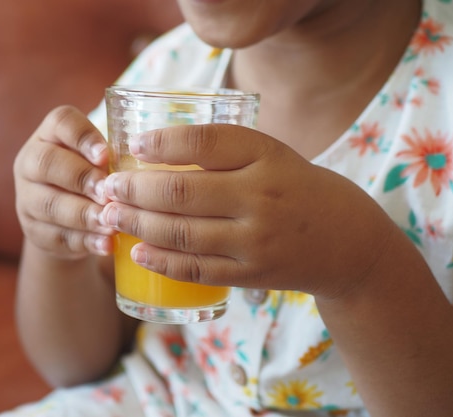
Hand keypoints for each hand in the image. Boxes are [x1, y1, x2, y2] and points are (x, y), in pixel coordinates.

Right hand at [14, 106, 113, 259]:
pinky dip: (85, 241)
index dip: (83, 137)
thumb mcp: (102, 161)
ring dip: (85, 215)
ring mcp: (28, 197)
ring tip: (112, 223)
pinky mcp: (35, 230)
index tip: (106, 156)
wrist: (69, 220)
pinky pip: (57, 236)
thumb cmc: (96, 178)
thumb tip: (145, 168)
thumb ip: (115, 158)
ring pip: (50, 204)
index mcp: (51, 133)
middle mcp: (31, 161)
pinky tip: (107, 244)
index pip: (61, 121)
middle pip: (47, 163)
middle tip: (109, 194)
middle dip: (82, 179)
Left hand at [100, 124, 395, 297]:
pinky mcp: (252, 275)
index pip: (205, 143)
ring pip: (182, 233)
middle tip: (107, 187)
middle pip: (182, 193)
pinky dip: (161, 262)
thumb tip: (153, 146)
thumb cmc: (296, 187)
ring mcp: (256, 241)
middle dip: (134, 189)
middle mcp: (261, 197)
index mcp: (267, 156)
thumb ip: (222, 149)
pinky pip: (196, 270)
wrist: (345, 241)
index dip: (162, 143)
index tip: (132, 146)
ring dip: (137, 224)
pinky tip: (136, 252)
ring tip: (110, 215)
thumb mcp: (271, 154)